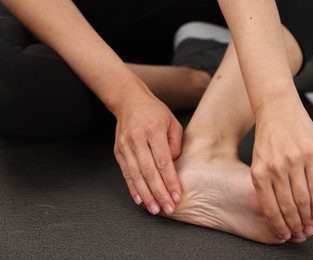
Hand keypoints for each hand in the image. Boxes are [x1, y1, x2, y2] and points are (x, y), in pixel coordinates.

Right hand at [113, 93, 182, 215]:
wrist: (129, 101)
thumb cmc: (155, 113)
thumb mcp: (172, 123)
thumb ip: (175, 145)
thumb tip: (172, 167)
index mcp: (153, 130)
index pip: (163, 161)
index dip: (170, 180)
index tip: (177, 195)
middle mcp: (137, 139)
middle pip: (149, 171)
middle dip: (159, 192)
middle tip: (168, 207)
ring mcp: (125, 146)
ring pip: (136, 175)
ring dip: (146, 194)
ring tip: (155, 209)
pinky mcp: (118, 151)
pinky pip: (126, 173)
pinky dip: (133, 188)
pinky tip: (140, 200)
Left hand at [251, 95, 312, 239]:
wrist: (277, 108)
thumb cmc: (268, 134)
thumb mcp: (259, 160)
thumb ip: (266, 181)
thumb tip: (279, 205)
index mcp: (258, 172)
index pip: (270, 207)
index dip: (279, 224)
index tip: (284, 233)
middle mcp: (275, 169)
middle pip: (288, 206)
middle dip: (295, 224)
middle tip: (300, 231)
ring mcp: (293, 162)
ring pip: (304, 199)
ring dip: (309, 216)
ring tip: (312, 224)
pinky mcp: (311, 155)